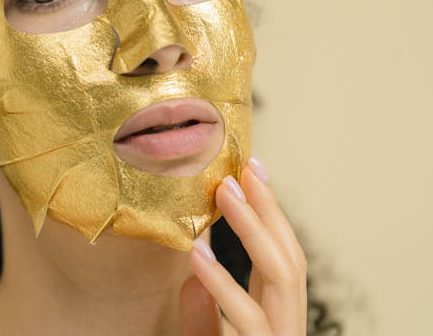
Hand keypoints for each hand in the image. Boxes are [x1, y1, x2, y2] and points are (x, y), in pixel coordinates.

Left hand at [179, 158, 307, 334]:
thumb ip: (204, 311)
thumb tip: (200, 260)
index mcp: (276, 317)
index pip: (283, 256)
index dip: (271, 213)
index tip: (252, 169)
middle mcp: (286, 325)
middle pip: (290, 259)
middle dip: (269, 211)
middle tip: (242, 170)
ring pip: (281, 279)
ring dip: (252, 230)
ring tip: (224, 193)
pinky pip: (248, 319)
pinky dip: (223, 284)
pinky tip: (198, 253)